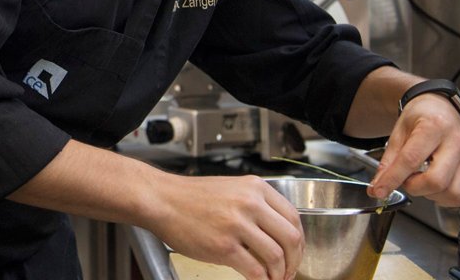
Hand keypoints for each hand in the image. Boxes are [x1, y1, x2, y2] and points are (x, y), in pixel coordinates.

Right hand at [147, 175, 302, 279]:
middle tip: (288, 271)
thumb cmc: (189, 197)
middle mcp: (250, 204)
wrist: (161, 200)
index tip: (294, 254)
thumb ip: (254, 204)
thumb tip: (274, 232)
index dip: (298, 242)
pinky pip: (255, 270)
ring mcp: (237, 225)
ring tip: (272, 279)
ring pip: (276, 256)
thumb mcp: (230, 189)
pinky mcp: (224, 246)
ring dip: (279, 274)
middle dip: (294, 261)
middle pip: (291, 238)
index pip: (294, 218)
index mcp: (255, 188)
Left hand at [368, 94, 459, 206]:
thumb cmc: (421, 117)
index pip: (411, 160)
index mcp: (434, 127)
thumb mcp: (399, 132)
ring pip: (452, 193)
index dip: (393, 179)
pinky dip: (444, 198)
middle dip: (415, 188)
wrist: (441, 109)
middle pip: (437, 181)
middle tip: (407, 179)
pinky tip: (435, 186)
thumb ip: (389, 160)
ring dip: (430, 194)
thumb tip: (378, 186)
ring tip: (422, 180)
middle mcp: (455, 142)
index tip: (379, 190)